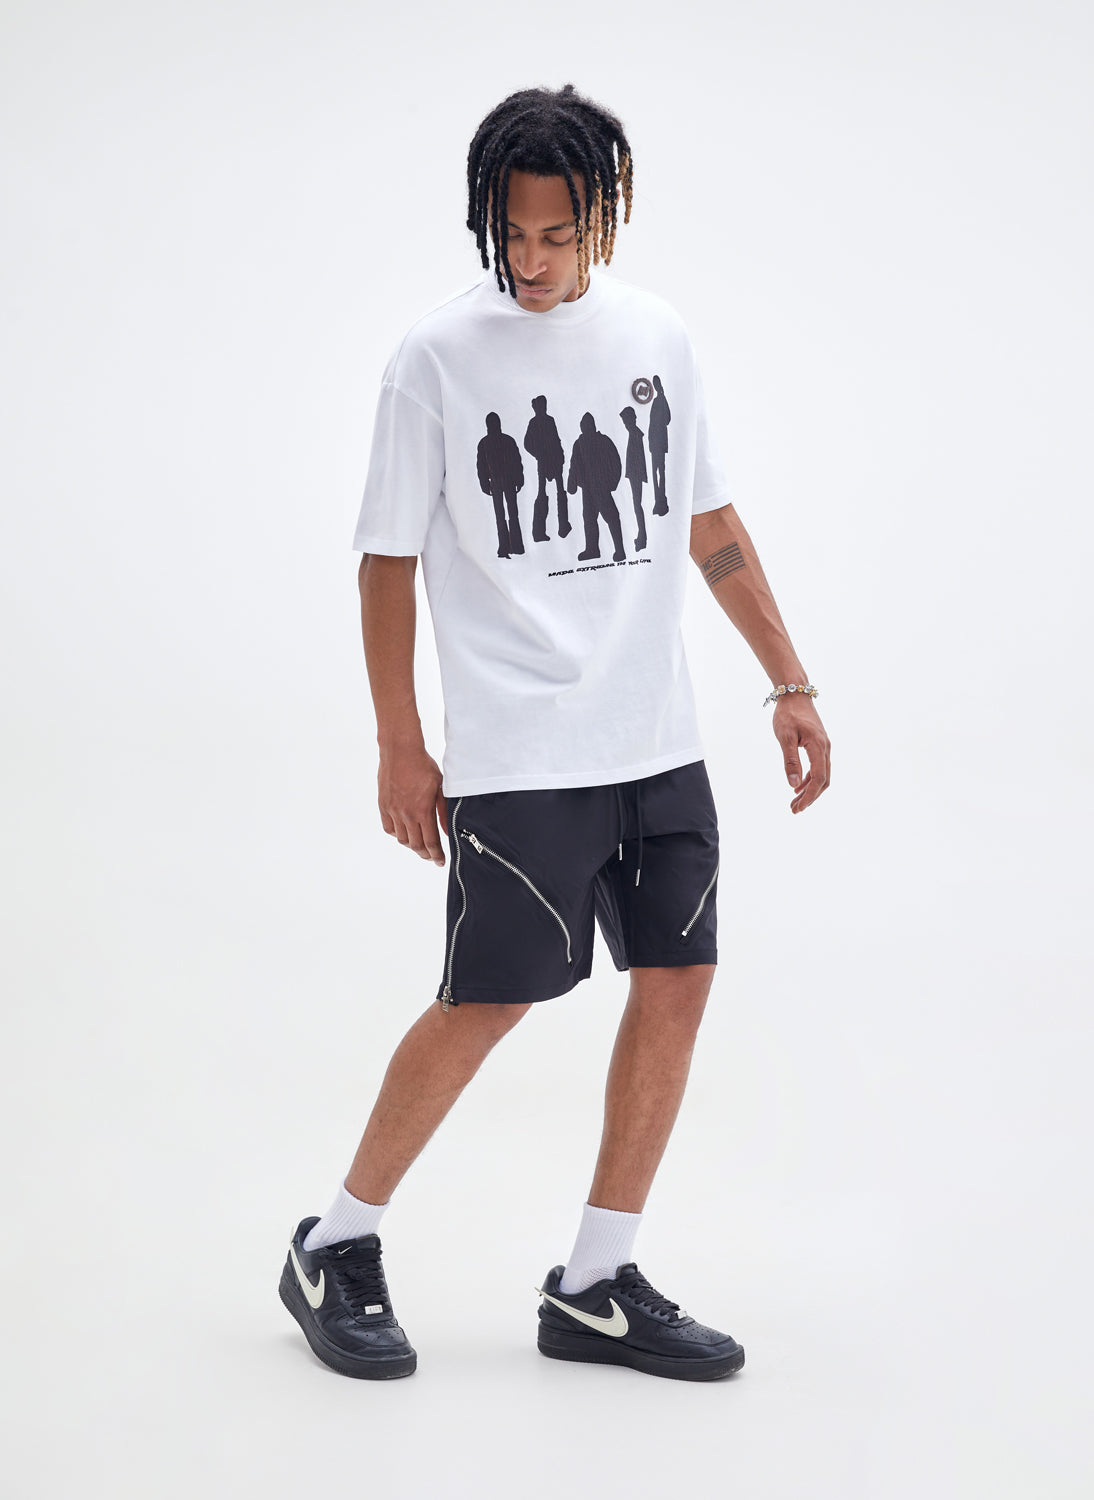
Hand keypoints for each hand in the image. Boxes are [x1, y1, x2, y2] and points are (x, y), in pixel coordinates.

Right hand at [377, 747, 447, 864]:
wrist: (400, 751)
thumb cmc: (423, 766)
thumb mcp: (441, 787)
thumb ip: (444, 811)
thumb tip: (447, 831)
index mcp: (423, 811)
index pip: (431, 842)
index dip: (436, 855)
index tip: (440, 862)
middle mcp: (406, 814)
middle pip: (415, 845)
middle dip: (425, 854)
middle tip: (431, 857)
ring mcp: (393, 811)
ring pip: (401, 839)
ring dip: (411, 846)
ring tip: (419, 845)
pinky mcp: (383, 805)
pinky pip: (389, 828)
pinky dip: (397, 834)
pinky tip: (404, 832)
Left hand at [773, 697, 830, 813]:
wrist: (795, 694)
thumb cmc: (788, 714)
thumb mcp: (785, 737)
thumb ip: (790, 761)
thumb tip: (792, 785)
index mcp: (819, 747)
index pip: (818, 778)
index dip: (809, 796)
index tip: (798, 807)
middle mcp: (826, 748)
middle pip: (823, 780)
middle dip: (810, 797)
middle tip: (794, 809)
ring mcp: (824, 746)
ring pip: (822, 775)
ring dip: (810, 790)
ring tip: (795, 802)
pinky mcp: (820, 745)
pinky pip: (819, 767)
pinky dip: (810, 779)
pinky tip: (798, 786)